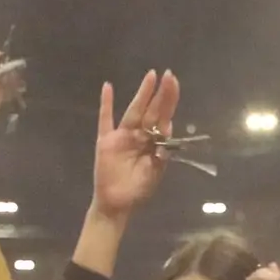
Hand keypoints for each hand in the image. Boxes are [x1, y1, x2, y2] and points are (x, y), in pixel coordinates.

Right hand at [91, 71, 180, 219]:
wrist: (117, 204)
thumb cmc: (138, 189)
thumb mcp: (155, 171)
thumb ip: (162, 151)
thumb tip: (168, 129)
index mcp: (154, 142)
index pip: (164, 117)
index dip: (169, 100)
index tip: (174, 83)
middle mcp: (140, 135)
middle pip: (152, 110)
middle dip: (160, 93)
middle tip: (168, 74)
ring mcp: (122, 136)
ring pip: (134, 111)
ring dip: (142, 94)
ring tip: (151, 77)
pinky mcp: (106, 141)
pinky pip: (105, 119)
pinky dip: (106, 104)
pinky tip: (108, 87)